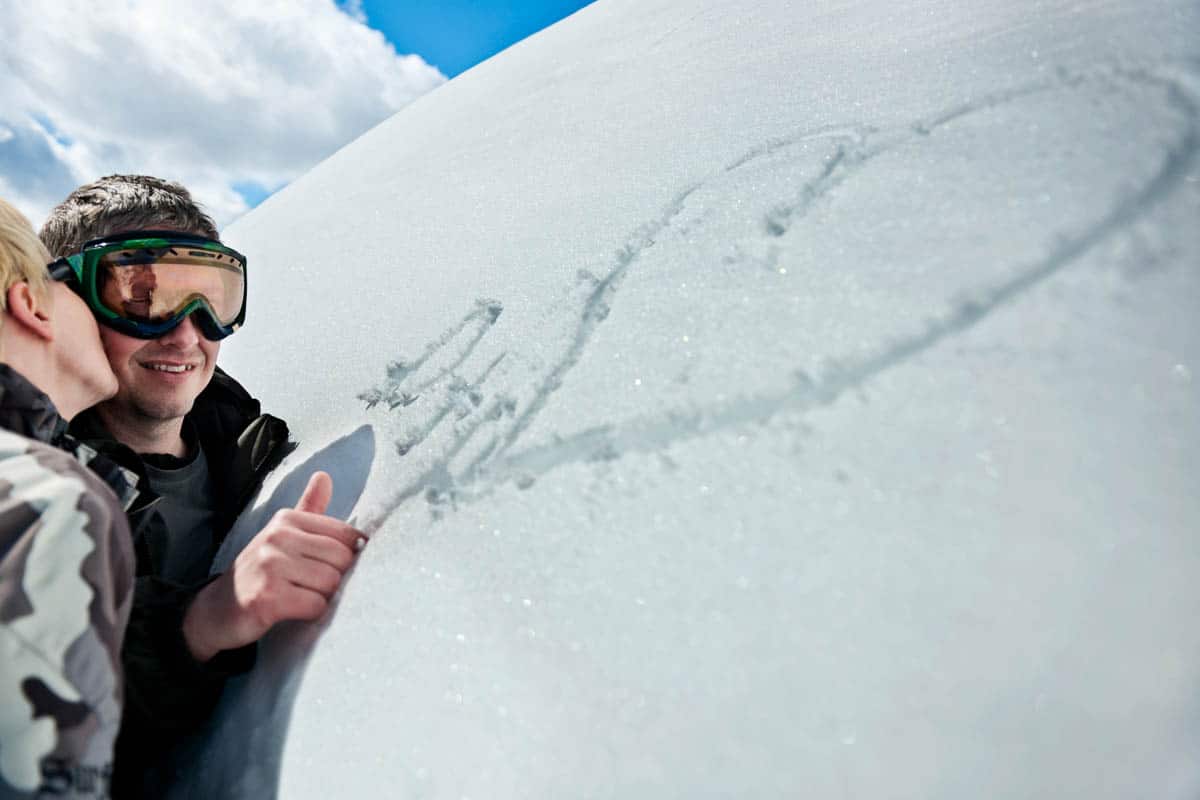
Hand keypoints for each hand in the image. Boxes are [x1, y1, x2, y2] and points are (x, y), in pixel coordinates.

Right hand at [182, 471, 363, 661]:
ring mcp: (270, 566)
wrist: (216, 608)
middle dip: (335, 578)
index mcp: (286, 519)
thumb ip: (309, 507)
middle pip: (342, 559)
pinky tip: (292, 611)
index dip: (347, 556)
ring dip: (322, 598)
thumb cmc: (261, 571)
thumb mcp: (283, 534)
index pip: (346, 534)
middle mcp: (277, 537)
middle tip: (310, 586)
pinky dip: (311, 614)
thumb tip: (325, 476)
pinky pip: (315, 606)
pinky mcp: (267, 598)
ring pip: (331, 583)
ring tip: (299, 597)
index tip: (327, 566)